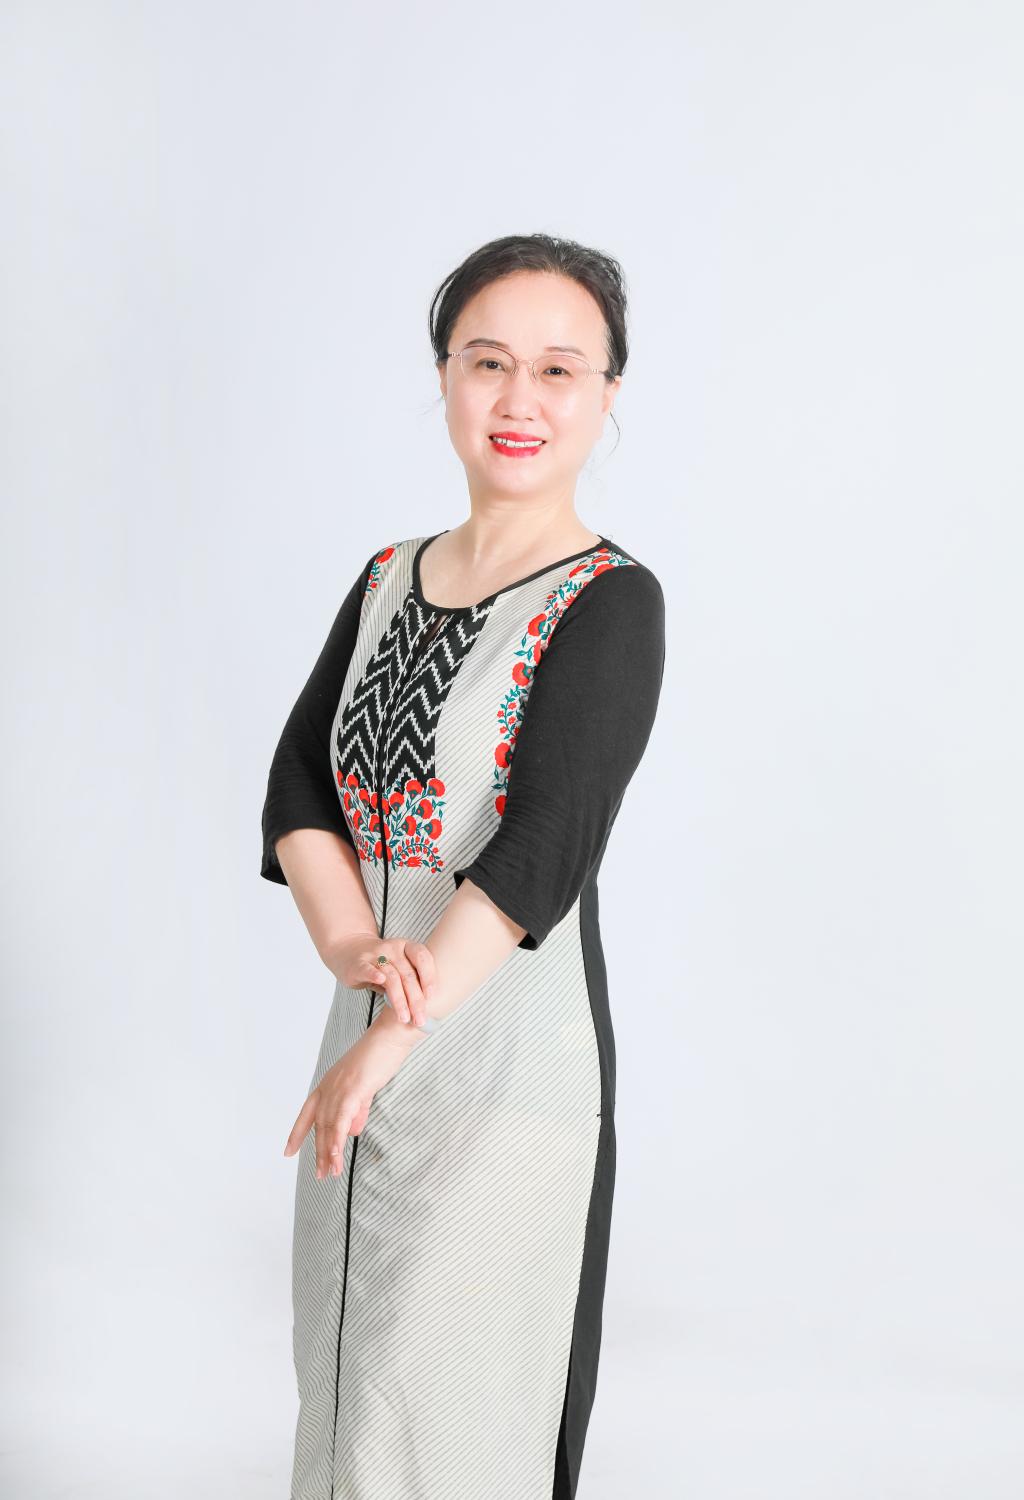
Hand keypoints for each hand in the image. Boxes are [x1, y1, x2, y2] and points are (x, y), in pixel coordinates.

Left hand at [282, 1014, 419, 1177]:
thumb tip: (352, 1131)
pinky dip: (336, 1139)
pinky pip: (341, 1120)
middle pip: (318, 1125)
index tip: (288, 1152)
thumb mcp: (365, 1088)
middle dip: (317, 1152)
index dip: (296, 1134)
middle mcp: (328, 1087)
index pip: (307, 1114)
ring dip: (328, 1152)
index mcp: (328, 1085)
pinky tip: (335, 1155)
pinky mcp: (352, 1090)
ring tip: (330, 1173)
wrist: (390, 1038)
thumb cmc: (380, 1059)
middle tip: (320, 1175)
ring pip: (329, 1126)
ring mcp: (338, 1088)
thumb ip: (358, 1109)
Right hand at [326, 931, 435, 1027]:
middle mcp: (392, 948)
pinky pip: (367, 969)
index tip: (432, 997)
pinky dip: (374, 974)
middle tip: (420, 1019)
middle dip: (415, 1000)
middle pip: (407, 974)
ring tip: (404, 1018)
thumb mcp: (400, 968)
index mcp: (406, 947)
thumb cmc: (382, 965)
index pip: (422, 958)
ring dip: (399, 1000)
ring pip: (391, 977)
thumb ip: (413, 981)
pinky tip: (380, 982)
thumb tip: (428, 1009)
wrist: (349, 950)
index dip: (429, 977)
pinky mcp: (359, 963)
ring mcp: (375, 954)